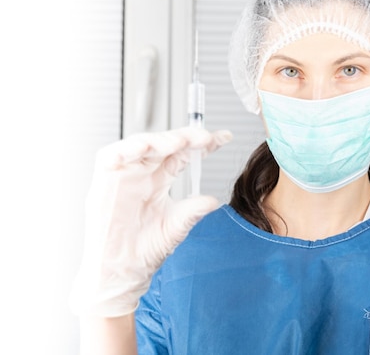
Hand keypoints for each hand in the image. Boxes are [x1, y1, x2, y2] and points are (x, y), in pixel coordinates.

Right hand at [69, 127, 231, 316]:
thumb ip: (193, 211)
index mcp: (160, 179)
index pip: (184, 154)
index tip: (225, 137)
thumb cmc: (145, 250)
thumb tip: (214, 200)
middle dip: (185, 138)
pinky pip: (108, 158)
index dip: (203, 144)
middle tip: (204, 138)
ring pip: (139, 145)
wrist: (121, 273)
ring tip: (176, 143)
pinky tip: (140, 148)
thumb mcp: (175, 227)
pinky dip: (122, 150)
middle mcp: (143, 172)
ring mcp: (123, 175)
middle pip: (164, 144)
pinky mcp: (103, 183)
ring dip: (158, 140)